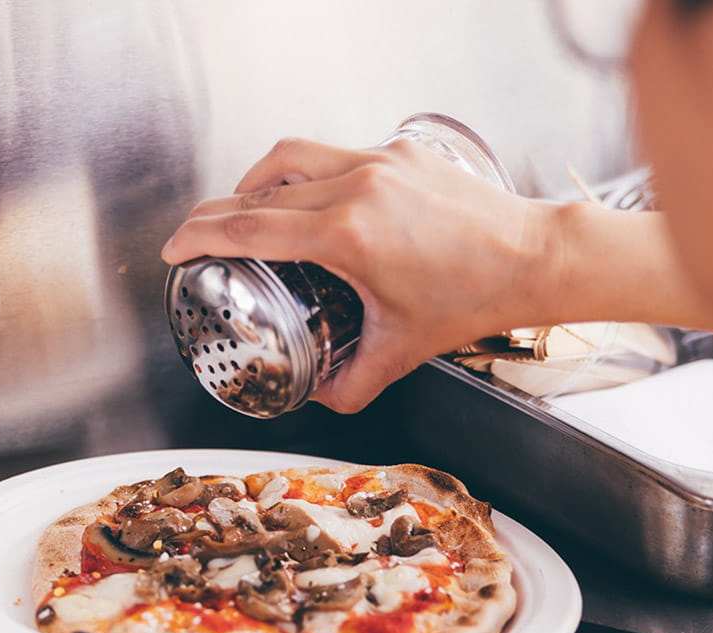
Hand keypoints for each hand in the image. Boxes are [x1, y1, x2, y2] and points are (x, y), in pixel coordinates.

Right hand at [160, 137, 553, 412]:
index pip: (252, 226)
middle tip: (200, 233)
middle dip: (219, 210)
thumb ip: (352, 384)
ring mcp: (380, 162)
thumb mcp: (402, 351)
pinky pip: (334, 154)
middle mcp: (359, 187)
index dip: (202, 234)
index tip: (177, 246)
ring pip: (292, 156)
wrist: (535, 258)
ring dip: (257, 179)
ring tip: (245, 206)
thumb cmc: (476, 297)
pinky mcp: (401, 152)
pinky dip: (308, 173)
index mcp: (349, 234)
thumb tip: (320, 400)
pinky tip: (309, 199)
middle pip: (260, 188)